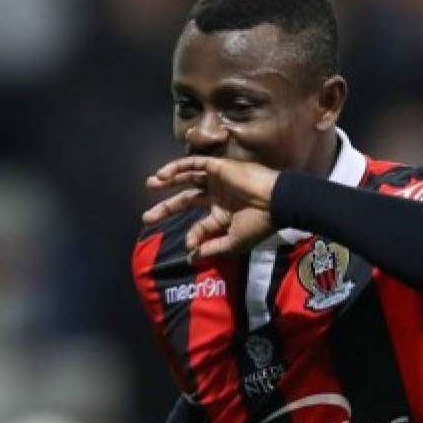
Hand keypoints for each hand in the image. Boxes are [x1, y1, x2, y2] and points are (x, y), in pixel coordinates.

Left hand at [143, 156, 279, 260]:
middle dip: (166, 209)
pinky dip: (177, 167)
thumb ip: (211, 249)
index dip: (192, 236)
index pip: (200, 226)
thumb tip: (191, 258)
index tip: (188, 245)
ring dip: (168, 181)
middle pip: (186, 201)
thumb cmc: (258, 224)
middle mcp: (218, 197)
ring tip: (150, 184)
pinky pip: (193, 164)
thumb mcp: (233, 242)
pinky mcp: (218, 167)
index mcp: (223, 216)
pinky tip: (163, 175)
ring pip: (187, 178)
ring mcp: (217, 181)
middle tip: (147, 218)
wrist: (276, 202)